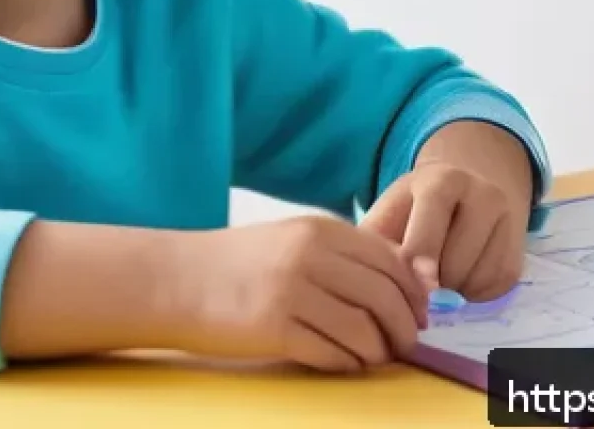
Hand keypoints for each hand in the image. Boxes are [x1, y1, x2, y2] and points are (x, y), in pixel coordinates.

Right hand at [174, 215, 429, 372]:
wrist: (176, 278)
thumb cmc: (236, 262)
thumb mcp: (290, 239)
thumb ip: (338, 252)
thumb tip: (399, 281)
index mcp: (318, 228)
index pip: (391, 260)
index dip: (413, 292)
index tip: (417, 312)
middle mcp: (310, 254)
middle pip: (386, 295)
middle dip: (405, 327)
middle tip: (404, 344)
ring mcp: (292, 291)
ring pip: (366, 331)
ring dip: (378, 351)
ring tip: (372, 356)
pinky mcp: (275, 328)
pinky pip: (334, 355)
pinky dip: (347, 365)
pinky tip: (340, 361)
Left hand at [360, 159, 528, 301]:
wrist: (465, 192)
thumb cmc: (414, 207)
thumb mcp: (391, 210)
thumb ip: (378, 238)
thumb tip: (381, 278)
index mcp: (441, 178)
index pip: (433, 210)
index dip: (424, 247)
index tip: (420, 281)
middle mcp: (482, 193)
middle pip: (456, 258)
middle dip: (432, 279)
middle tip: (417, 273)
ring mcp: (507, 220)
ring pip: (477, 277)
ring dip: (452, 288)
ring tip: (439, 268)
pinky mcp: (519, 250)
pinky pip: (495, 287)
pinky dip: (473, 292)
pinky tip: (460, 273)